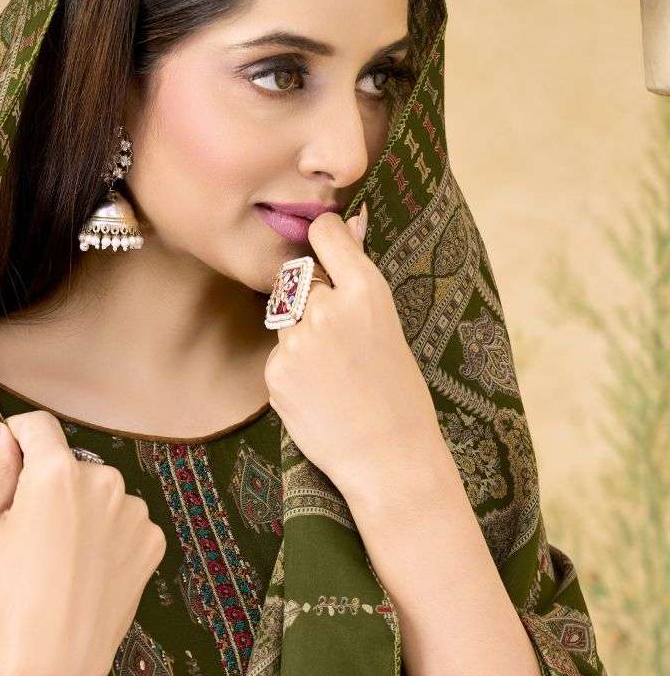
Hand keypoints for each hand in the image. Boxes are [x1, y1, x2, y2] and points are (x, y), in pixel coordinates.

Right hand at [0, 410, 166, 675]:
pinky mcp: (153, 540)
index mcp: (57, 470)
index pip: (38, 425)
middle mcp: (105, 479)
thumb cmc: (6, 591)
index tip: (8, 460)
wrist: (55, 656)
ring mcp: (135, 511)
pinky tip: (88, 570)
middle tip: (30, 534)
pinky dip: (107, 537)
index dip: (17, 437)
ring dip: (82, 511)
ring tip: (61, 558)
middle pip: (70, 464)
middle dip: (49, 486)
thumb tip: (0, 431)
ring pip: (99, 494)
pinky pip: (123, 523)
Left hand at [263, 202, 449, 508]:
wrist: (389, 457)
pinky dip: (292, 373)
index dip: (322, 239)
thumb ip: (357, 277)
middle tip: (343, 347)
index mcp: (365, 290)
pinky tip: (320, 396)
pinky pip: (278, 358)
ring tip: (335, 377)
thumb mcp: (388, 324)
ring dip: (302, 341)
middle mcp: (327, 308)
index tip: (324, 247)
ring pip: (287, 323)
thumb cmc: (399, 393)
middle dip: (314, 304)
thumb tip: (351, 218)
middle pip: (302, 283)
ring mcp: (297, 340)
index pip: (324, 234)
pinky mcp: (276, 371)